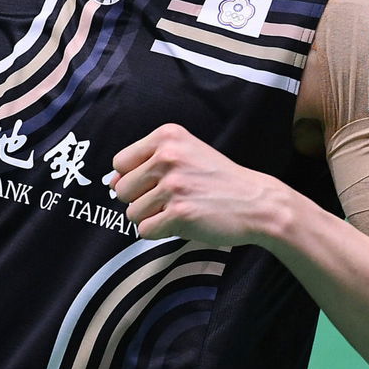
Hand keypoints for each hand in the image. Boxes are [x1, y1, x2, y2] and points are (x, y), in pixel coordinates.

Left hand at [109, 124, 291, 246]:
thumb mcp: (186, 153)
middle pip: (121, 190)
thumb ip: (148, 161)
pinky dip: (160, 232)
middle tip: (169, 200)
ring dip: (152, 218)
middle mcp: (167, 156)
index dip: (133, 178)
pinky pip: (145, 231)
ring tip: (178, 209)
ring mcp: (173, 185)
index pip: (120, 162)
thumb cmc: (218, 179)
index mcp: (167, 136)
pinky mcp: (179, 213)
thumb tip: (112, 182)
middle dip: (140, 200)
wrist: (256, 202)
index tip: (156, 182)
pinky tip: (182, 222)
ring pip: (132, 213)